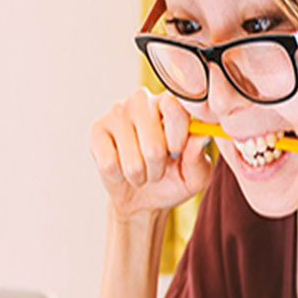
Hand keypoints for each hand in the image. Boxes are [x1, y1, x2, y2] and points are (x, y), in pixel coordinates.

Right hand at [89, 87, 212, 220]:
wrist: (144, 197)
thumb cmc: (174, 179)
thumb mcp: (195, 175)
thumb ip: (199, 157)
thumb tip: (201, 136)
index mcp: (172, 104)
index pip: (175, 107)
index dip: (178, 138)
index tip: (177, 152)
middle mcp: (143, 100)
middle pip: (154, 144)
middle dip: (159, 168)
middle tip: (158, 167)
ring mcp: (117, 112)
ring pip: (132, 160)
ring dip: (140, 175)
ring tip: (142, 170)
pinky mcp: (96, 129)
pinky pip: (109, 164)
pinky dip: (119, 177)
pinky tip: (121, 169)